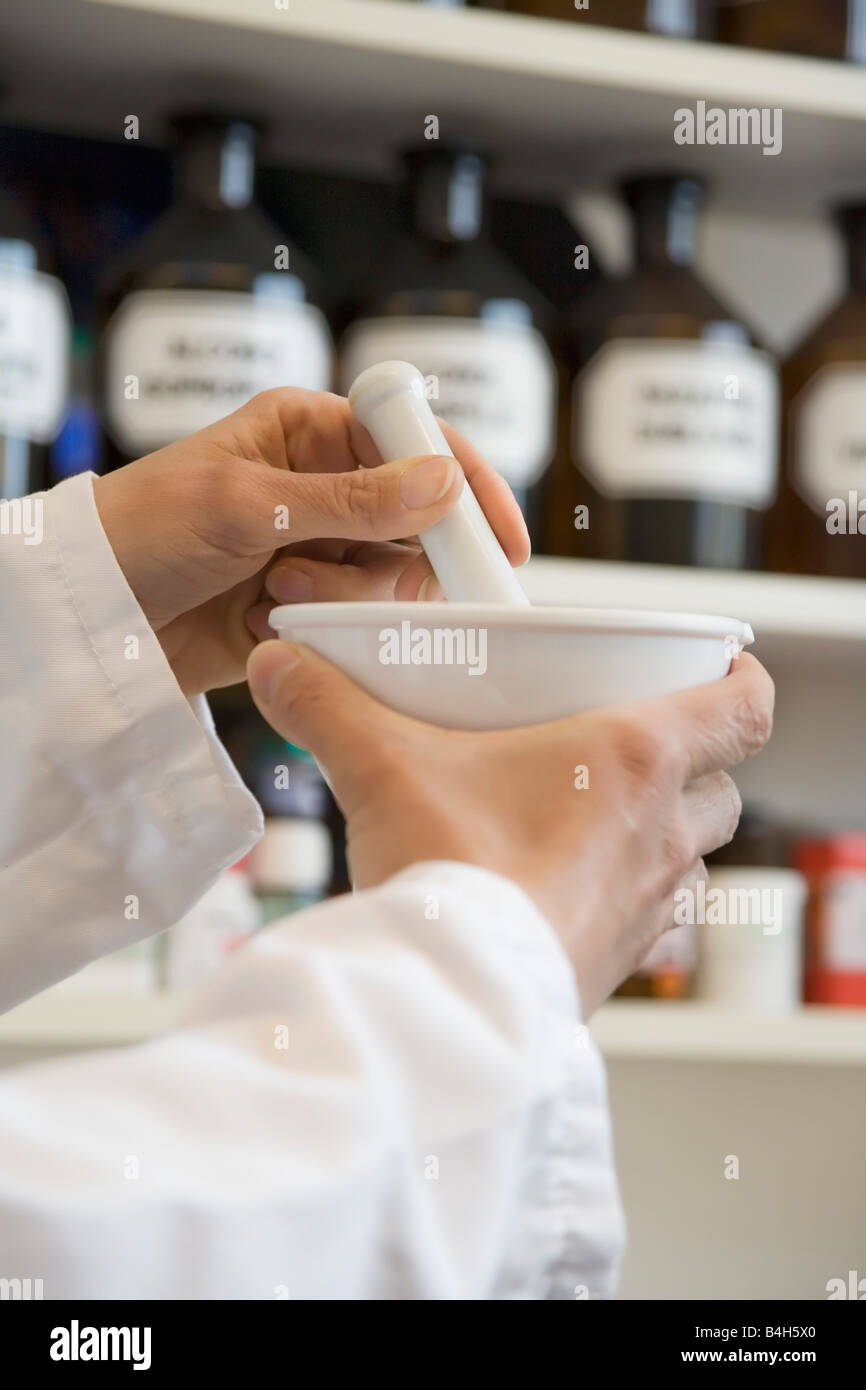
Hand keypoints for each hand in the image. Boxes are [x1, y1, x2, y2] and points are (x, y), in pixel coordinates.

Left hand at [94, 388, 527, 694]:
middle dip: (405, 556)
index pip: (414, 445)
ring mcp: (316, 551)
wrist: (88, 614)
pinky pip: (356, 622)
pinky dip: (329, 626)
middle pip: (416, 522)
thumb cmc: (142, 528)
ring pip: (389, 579)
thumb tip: (444, 484)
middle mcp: (321, 489)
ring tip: (279, 590)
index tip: (500, 538)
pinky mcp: (306, 608)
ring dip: (345, 593)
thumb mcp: (244, 503)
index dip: (466, 484)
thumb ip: (349, 500)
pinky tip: (276, 618)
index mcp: (308, 432)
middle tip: (387, 580)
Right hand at [247, 644, 773, 1013]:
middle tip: (634, 745)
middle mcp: (660, 831)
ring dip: (672, 835)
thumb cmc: (447, 872)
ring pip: (702, 858)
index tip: (715, 669)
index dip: (739, 680)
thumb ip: (328, 705)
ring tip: (610, 822)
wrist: (450, 1001)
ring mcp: (649, 904)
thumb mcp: (381, 766)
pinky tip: (586, 895)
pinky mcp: (620, 961)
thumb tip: (278, 664)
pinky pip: (664, 926)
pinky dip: (644, 905)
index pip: (743, 707)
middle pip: (724, 784)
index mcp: (632, 759)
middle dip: (694, 762)